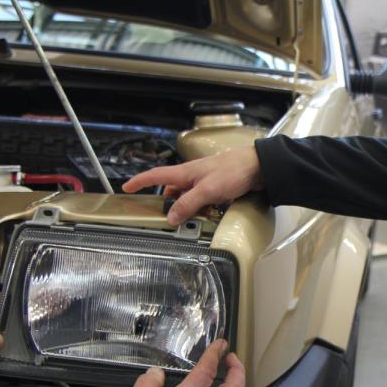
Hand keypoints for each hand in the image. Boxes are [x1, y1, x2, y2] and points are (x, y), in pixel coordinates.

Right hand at [122, 147, 263, 225]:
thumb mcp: (207, 190)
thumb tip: (170, 217)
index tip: (126, 187)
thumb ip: (188, 203)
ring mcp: (205, 181)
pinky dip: (200, 208)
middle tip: (163, 216)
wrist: (259, 167)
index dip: (140, 181)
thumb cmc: (233, 171)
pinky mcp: (217, 188)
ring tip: (187, 220)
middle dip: (166, 202)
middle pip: (172, 190)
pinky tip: (206, 216)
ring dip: (186, 208)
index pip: (156, 175)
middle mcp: (193, 176)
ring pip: (188, 197)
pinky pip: (202, 200)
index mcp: (185, 172)